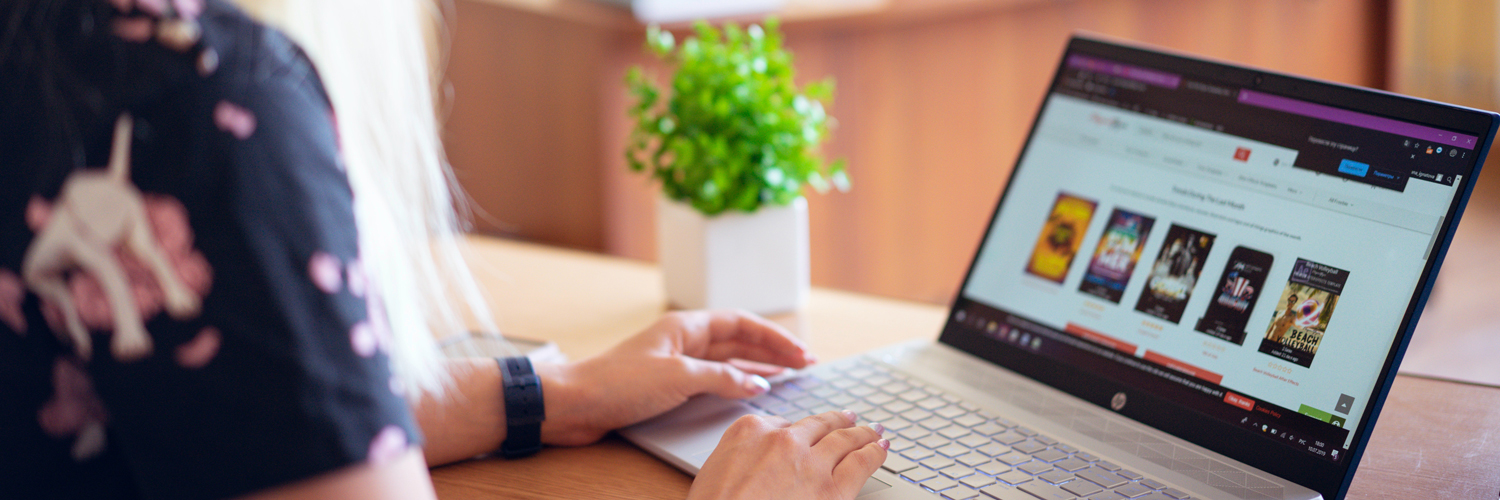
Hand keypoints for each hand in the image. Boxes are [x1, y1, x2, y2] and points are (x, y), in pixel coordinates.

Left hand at [538, 310, 816, 445]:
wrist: (572, 405)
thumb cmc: (615, 383)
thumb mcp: (677, 377)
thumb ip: (721, 378)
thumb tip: (756, 383)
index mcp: (685, 327)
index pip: (741, 324)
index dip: (774, 337)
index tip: (800, 352)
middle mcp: (684, 341)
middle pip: (739, 341)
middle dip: (773, 351)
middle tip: (805, 365)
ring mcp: (676, 363)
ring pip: (729, 361)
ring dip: (759, 367)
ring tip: (788, 376)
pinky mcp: (668, 386)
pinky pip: (713, 380)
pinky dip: (736, 384)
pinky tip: (751, 392)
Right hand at [687, 410, 888, 499]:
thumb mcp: (712, 473)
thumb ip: (739, 458)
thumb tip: (753, 464)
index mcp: (750, 431)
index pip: (781, 424)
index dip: (797, 431)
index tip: (804, 434)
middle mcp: (783, 440)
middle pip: (817, 426)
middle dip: (836, 421)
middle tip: (849, 419)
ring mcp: (810, 462)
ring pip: (844, 439)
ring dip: (862, 433)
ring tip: (872, 430)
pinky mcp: (832, 489)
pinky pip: (861, 463)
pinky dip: (874, 453)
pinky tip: (881, 449)